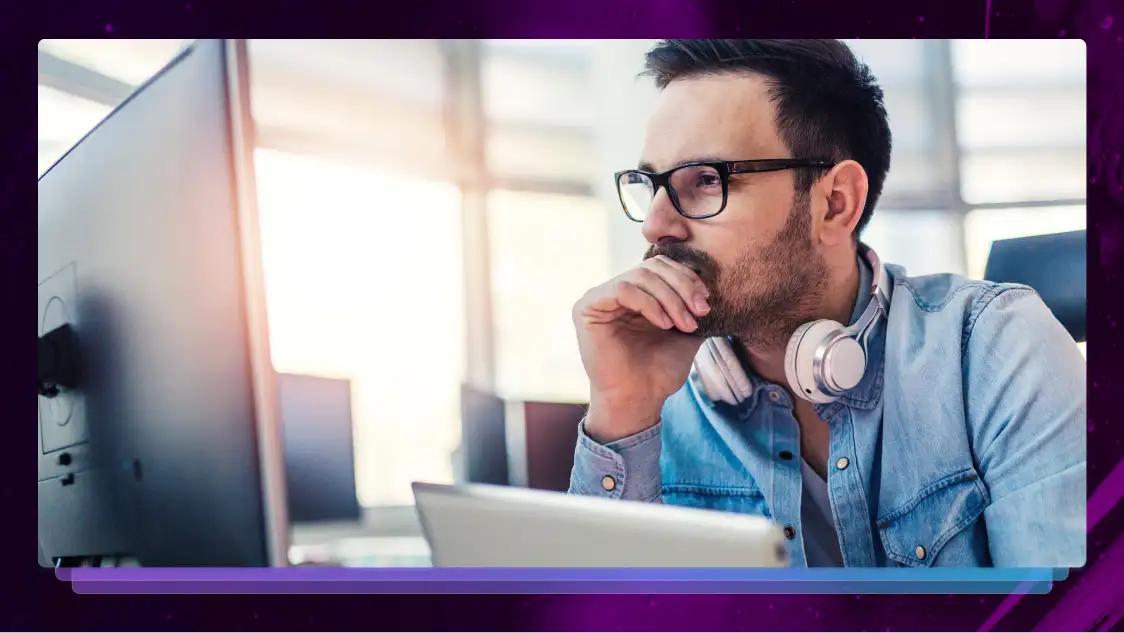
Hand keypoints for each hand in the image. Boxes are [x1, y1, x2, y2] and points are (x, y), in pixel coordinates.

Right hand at [573, 255, 710, 442]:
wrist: (639, 401)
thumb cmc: (659, 371)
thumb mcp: (686, 331)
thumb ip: (693, 304)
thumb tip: (710, 283)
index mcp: (637, 294)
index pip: (662, 267)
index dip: (687, 278)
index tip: (706, 302)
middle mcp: (615, 292)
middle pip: (653, 267)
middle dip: (682, 287)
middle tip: (701, 311)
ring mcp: (599, 298)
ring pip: (640, 276)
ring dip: (670, 298)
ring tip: (684, 324)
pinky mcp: (587, 307)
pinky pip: (622, 290)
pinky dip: (649, 303)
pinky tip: (664, 323)